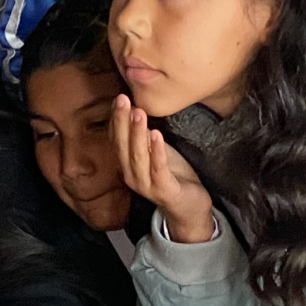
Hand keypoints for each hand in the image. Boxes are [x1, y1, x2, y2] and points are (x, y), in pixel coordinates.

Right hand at [111, 95, 214, 242]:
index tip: (119, 98)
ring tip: (138, 113)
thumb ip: (144, 137)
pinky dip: (156, 151)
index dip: (116, 119)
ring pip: (137, 157)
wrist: (189, 207)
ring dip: (136, 134)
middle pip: (122, 146)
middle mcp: (131, 175)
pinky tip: (156, 134)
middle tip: (123, 99)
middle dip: (122, 121)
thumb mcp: (156, 151)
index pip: (116, 139)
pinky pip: (158, 168)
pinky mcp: (163, 190)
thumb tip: (136, 111)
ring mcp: (146, 185)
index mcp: (127, 165)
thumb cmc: (172, 176)